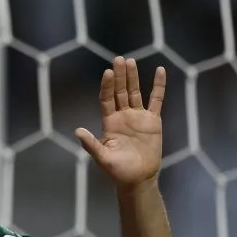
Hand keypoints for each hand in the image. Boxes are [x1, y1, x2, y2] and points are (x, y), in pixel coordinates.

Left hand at [75, 57, 165, 188]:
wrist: (138, 178)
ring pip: (135, 92)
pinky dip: (158, 86)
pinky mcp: (153, 121)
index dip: (107, 86)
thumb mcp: (102, 157)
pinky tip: (159, 71)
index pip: (106, 99)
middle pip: (120, 91)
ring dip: (133, 77)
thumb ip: (91, 144)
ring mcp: (138, 117)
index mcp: (109, 122)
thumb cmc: (118, 170)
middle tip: (119, 59)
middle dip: (119, 76)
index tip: (107, 72)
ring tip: (131, 61)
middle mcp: (122, 116)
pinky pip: (156, 100)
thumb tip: (77, 131)